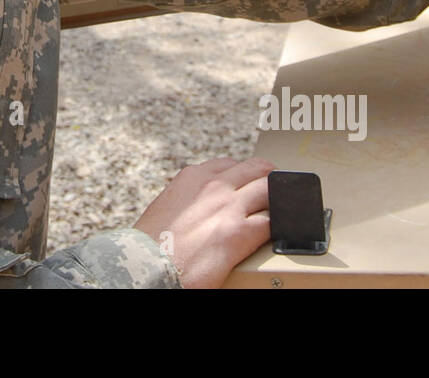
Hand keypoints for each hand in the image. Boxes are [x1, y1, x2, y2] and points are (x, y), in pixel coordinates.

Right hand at [133, 157, 272, 288]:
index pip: (230, 164)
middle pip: (257, 169)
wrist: (145, 264)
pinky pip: (274, 221)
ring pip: (270, 189)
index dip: (243, 175)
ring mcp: (229, 206)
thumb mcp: (166, 206)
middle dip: (268, 179)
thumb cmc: (150, 243)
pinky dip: (281, 226)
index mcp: (192, 176)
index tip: (248, 183)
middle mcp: (213, 185)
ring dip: (278, 200)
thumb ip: (188, 199)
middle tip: (275, 192)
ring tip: (284, 210)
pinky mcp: (240, 233)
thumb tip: (199, 208)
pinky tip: (280, 233)